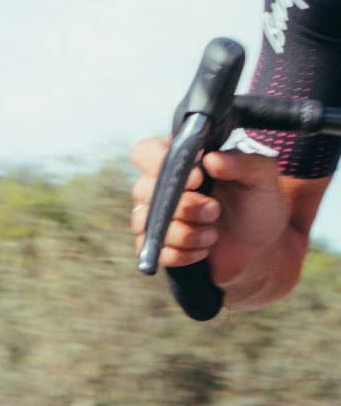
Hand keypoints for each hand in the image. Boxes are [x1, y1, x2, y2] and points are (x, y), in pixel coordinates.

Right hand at [128, 137, 289, 288]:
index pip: (145, 152)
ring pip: (147, 223)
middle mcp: (162, 186)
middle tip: (215, 211)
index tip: (198, 179)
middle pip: (144, 190)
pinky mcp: (158, 245)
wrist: (261, 247)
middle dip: (185, 206)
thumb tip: (212, 159)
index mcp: (183, 161)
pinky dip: (181, 253)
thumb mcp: (263, 178)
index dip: (162, 164)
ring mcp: (156, 217)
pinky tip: (203, 250)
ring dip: (185, 233)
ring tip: (213, 235)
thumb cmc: (258, 205)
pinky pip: (153, 250)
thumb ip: (244, 162)